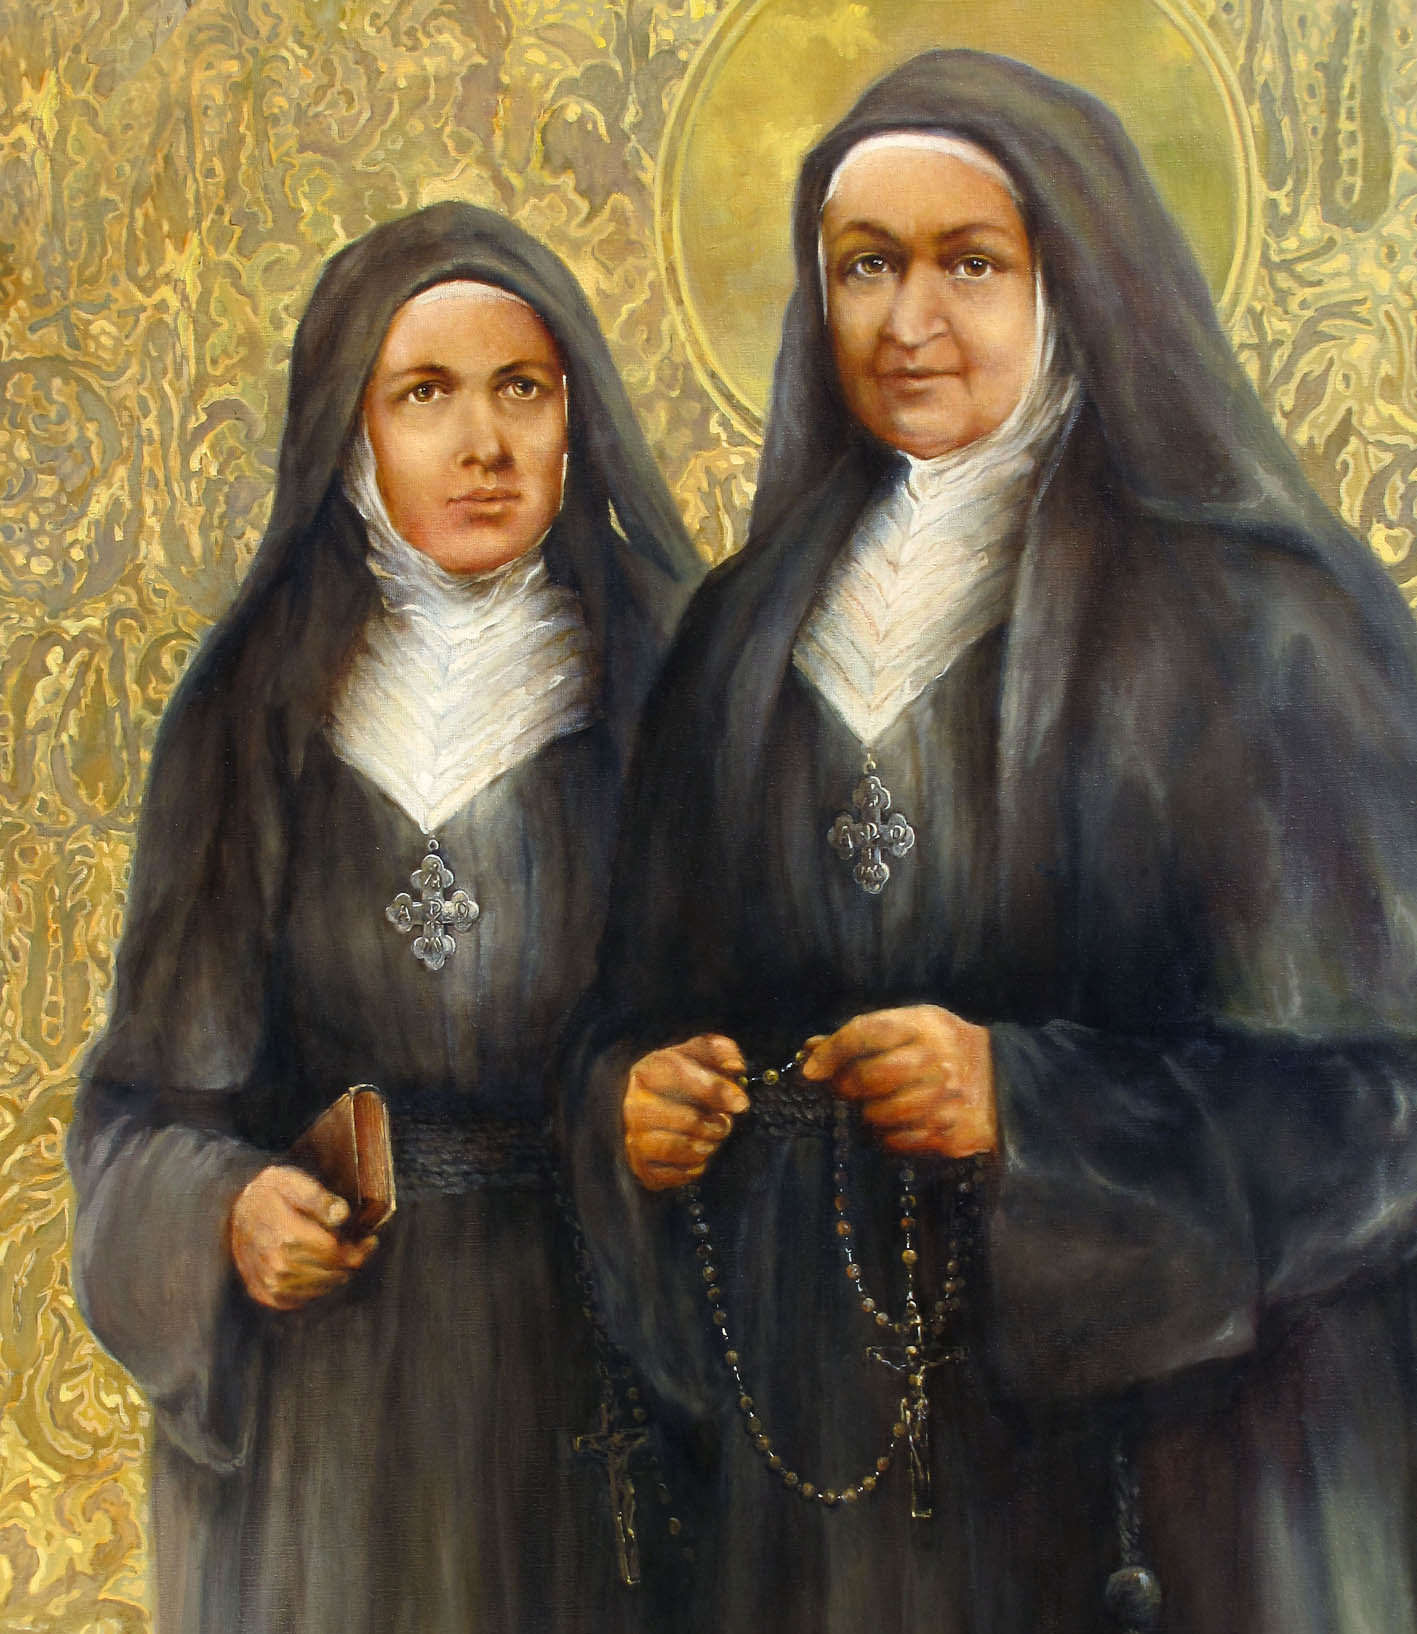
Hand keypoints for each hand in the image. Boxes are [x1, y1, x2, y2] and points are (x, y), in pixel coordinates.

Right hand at [229, 1165, 378, 1310]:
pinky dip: (314, 1288)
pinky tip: (320, 1271)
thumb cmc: (269, 1193)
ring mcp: (268, 1282)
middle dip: (350, 1261)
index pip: (334, 1254)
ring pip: (318, 1288)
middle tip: (360, 1247)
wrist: (234, 1210)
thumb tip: (342, 1214)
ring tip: (342, 1257)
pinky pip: (298, 1300)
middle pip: (330, 1272)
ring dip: (335, 1275)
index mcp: (286, 1236)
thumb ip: (319, 1198)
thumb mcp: (292, 1182)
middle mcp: (275, 1264)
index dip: (358, 1249)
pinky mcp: (263, 1292)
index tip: (370, 1240)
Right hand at [622, 1034, 750, 1190]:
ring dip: (709, 1144)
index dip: (717, 1090)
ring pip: (682, 1148)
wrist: (645, 1109)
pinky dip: (697, 1166)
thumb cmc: (676, 1081)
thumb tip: (735, 1065)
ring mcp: (634, 1138)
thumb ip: (718, 1051)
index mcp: (647, 1071)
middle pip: (688, 1120)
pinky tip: (698, 1154)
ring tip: (714, 1136)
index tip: (741, 1103)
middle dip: (718, 1124)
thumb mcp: (694, 1056)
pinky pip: (678, 1174)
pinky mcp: (642, 1168)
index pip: (682, 1077)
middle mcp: (635, 1105)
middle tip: (725, 1123)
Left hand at [800, 1005, 996, 1158]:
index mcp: (923, 1026)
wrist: (1004, 1079)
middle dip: (845, 1087)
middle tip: (843, 1091)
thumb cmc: (943, 1047)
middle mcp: (937, 1061)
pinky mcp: (951, 1134)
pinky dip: (887, 1136)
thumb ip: (862, 1035)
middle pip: (868, 1078)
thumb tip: (810, 1050)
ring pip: (879, 1114)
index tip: (810, 1070)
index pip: (864, 1032)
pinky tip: (895, 1124)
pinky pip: (898, 1141)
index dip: (831, 1052)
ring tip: (875, 1107)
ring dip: (867, 1114)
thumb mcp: (911, 1026)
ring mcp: (946, 1100)